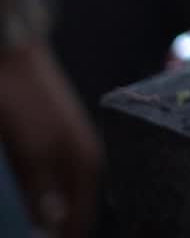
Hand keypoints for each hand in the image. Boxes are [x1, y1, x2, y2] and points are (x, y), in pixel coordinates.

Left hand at [0, 42, 100, 237]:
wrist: (13, 58)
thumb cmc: (26, 103)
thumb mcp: (32, 152)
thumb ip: (43, 192)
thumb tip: (53, 228)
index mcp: (87, 165)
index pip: (80, 220)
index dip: (65, 237)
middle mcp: (83, 160)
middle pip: (72, 209)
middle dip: (57, 227)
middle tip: (37, 236)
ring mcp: (67, 150)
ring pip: (59, 197)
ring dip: (47, 214)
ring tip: (34, 227)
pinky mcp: (49, 143)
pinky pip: (48, 182)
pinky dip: (40, 197)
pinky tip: (31, 201)